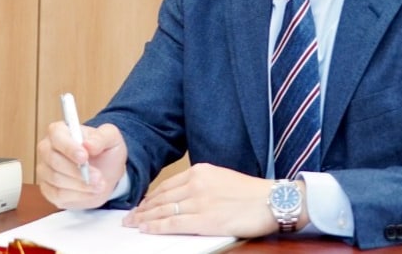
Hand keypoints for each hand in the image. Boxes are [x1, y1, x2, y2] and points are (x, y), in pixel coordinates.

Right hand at [36, 121, 127, 209]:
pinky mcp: (48, 189)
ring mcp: (46, 170)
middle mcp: (48, 149)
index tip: (84, 157)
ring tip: (100, 185)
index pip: (57, 135)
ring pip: (56, 179)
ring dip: (80, 184)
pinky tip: (91, 192)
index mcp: (60, 131)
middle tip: (98, 177)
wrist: (106, 172)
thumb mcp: (111, 138)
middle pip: (54, 160)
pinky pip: (57, 194)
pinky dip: (77, 195)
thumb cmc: (104, 150)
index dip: (69, 147)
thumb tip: (88, 145)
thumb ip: (101, 137)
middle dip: (77, 171)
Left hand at [123, 163, 298, 237]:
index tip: (142, 204)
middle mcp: (197, 183)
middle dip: (143, 208)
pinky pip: (172, 223)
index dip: (151, 197)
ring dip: (144, 218)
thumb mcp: (222, 178)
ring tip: (133, 224)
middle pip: (161, 197)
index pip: (167, 185)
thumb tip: (183, 197)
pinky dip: (155, 226)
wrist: (271, 201)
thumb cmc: (251, 193)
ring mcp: (199, 201)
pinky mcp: (204, 219)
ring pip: (162, 210)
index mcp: (201, 171)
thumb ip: (202, 184)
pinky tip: (145, 229)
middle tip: (130, 216)